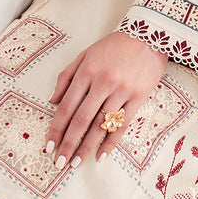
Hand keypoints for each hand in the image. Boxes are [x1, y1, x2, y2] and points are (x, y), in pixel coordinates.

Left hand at [46, 32, 167, 168]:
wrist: (149, 35)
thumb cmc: (114, 45)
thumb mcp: (86, 54)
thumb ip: (67, 76)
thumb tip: (52, 100)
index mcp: (87, 71)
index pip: (67, 106)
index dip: (57, 128)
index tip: (49, 146)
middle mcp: (103, 82)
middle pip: (82, 120)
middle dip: (68, 144)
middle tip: (59, 163)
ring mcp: (122, 91)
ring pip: (100, 125)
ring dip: (86, 147)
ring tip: (76, 163)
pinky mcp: (138, 97)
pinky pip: (122, 125)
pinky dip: (111, 142)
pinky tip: (101, 156)